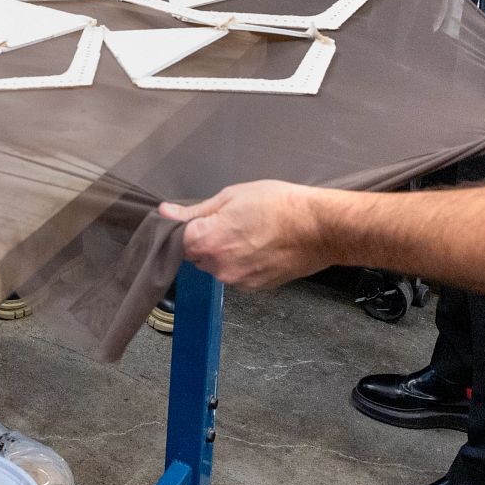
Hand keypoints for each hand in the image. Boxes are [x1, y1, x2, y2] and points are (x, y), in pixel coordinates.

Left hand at [160, 180, 331, 288]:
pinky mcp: (255, 288)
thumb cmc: (278, 205)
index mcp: (207, 241)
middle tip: (232, 221)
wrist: (319, 228)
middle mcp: (218, 267)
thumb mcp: (232, 196)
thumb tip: (166, 212)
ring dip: (225, 253)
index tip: (207, 217)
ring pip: (217, 266)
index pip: (179, 240)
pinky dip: (242, 263)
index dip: (191, 226)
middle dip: (207, 240)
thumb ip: (195, 211)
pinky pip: (237, 275)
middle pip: (197, 255)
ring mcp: (238, 281)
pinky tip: (260, 247)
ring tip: (250, 233)